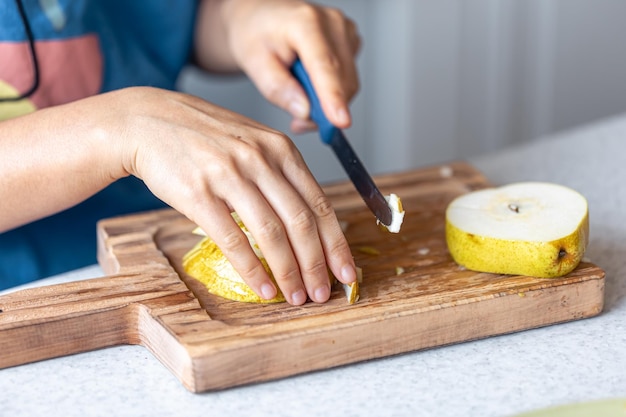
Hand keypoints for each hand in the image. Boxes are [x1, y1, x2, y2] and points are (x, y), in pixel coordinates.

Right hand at [101, 88, 357, 304]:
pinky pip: (233, 240)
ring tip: (295, 297)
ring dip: (288, 272)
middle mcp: (260, 159)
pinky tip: (262, 288)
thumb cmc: (205, 137)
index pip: (319, 203)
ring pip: (271, 233)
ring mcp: (229, 174)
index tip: (346, 271)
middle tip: (322, 294)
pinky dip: (252, 269)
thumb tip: (308, 220)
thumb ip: (280, 173)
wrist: (147, 121)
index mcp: (280, 148)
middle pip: (300, 221)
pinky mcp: (198, 193)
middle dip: (317, 264)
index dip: (336, 243)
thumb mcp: (252, 142)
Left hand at [194, 0, 360, 132]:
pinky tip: (311, 85)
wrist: (260, 16)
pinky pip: (349, 79)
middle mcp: (331, 22)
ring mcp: (345, 30)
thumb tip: (305, 112)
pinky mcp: (351, 40)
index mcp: (304, 22)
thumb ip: (278, 89)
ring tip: (299, 97)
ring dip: (327, 103)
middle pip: (341, 80)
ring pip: (348, 83)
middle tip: (298, 122)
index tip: (340, 122)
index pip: (324, 65)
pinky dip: (332, 92)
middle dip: (323, 110)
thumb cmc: (254, 34)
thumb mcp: (253, 63)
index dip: (333, 96)